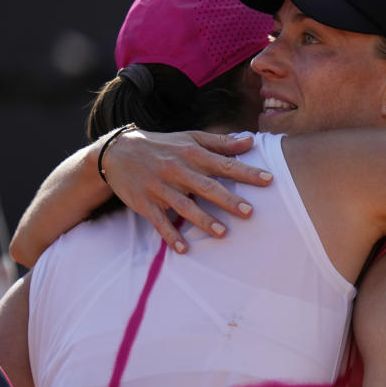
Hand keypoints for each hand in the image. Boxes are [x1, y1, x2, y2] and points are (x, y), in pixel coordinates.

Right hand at [102, 129, 272, 251]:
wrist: (117, 152)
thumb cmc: (163, 145)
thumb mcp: (190, 138)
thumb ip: (221, 143)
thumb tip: (251, 141)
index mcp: (192, 154)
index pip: (224, 164)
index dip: (246, 172)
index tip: (268, 180)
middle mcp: (177, 170)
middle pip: (206, 187)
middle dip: (228, 200)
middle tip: (249, 212)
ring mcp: (160, 188)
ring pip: (184, 206)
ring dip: (203, 220)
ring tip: (222, 233)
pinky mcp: (145, 203)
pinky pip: (159, 222)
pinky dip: (170, 235)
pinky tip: (183, 249)